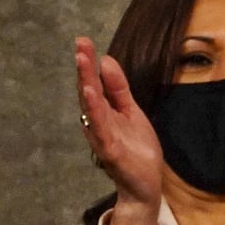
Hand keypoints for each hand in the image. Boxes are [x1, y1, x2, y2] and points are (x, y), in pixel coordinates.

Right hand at [75, 37, 161, 224]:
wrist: (144, 184)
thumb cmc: (135, 148)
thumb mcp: (130, 112)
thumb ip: (119, 89)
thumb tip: (106, 60)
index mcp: (102, 111)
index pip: (93, 83)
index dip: (89, 62)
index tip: (83, 40)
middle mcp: (96, 121)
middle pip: (88, 90)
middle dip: (84, 67)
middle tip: (80, 43)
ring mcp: (101, 135)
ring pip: (91, 106)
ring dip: (86, 83)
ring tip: (83, 61)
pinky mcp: (109, 150)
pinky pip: (100, 127)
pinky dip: (95, 111)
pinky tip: (91, 94)